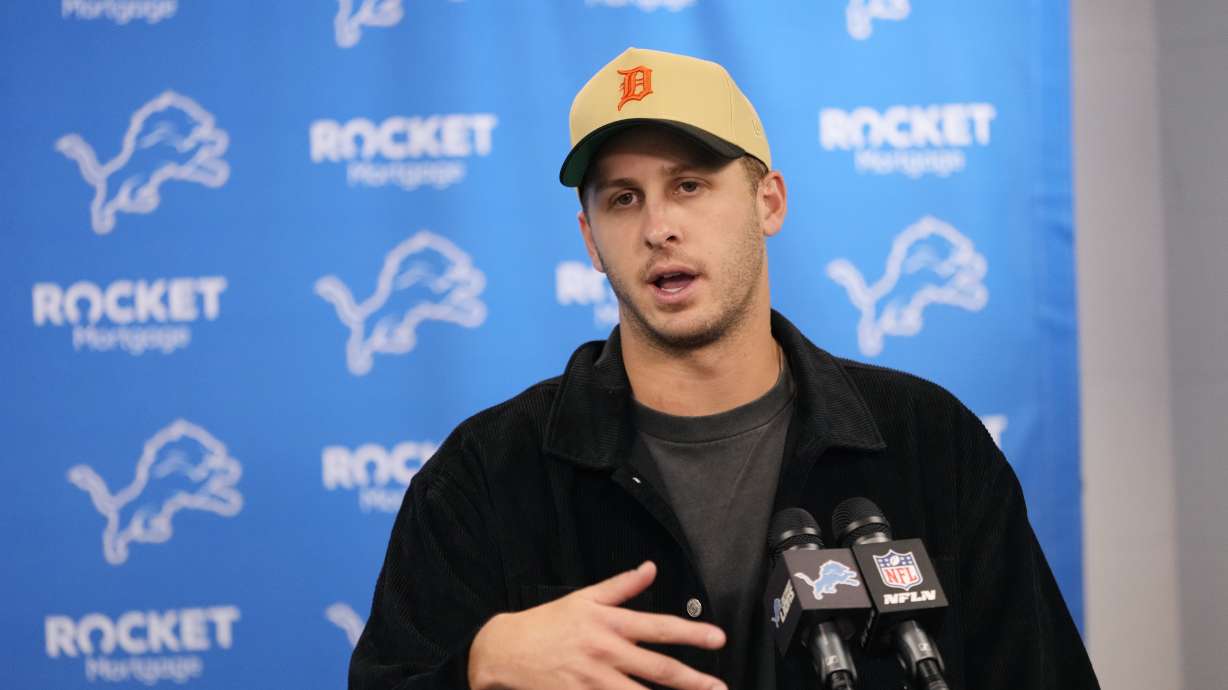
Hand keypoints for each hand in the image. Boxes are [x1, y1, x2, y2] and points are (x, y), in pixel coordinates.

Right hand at [467, 561, 726, 689]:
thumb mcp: (584, 598)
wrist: (505, 650)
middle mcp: (606, 652)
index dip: (692, 633)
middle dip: (693, 681)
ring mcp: (593, 681)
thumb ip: (622, 586)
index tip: (719, 639)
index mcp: (609, 623)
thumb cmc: (548, 623)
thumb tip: (651, 568)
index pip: (659, 627)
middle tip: (720, 689)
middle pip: (658, 669)